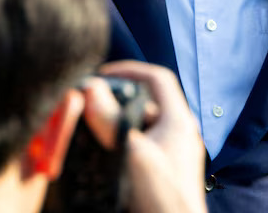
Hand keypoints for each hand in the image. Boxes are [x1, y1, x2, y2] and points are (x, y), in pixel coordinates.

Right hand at [89, 61, 207, 212]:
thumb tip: (89, 88)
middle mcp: (176, 134)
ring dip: (114, 125)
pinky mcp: (159, 172)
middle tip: (89, 105)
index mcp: (178, 121)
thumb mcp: (132, 153)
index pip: (158, 78)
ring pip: (137, 127)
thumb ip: (110, 119)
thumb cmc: (163, 198)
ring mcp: (169, 155)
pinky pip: (136, 148)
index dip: (130, 69)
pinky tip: (101, 155)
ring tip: (90, 131)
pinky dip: (118, 145)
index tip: (102, 75)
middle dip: (116, 101)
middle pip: (143, 103)